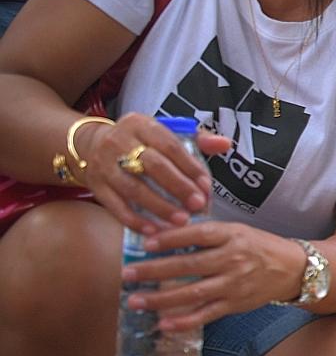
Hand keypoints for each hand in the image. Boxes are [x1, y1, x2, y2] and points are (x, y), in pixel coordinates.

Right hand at [74, 114, 230, 236]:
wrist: (91, 145)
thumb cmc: (140, 142)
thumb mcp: (164, 133)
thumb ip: (197, 139)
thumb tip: (225, 144)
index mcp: (141, 125)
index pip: (170, 145)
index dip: (190, 167)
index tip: (207, 187)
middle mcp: (119, 141)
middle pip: (152, 165)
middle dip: (178, 187)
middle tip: (198, 206)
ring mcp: (104, 164)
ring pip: (133, 188)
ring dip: (160, 207)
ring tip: (182, 221)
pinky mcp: (95, 185)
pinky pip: (115, 205)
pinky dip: (134, 220)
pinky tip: (154, 230)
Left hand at [121, 222, 307, 331]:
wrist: (294, 269)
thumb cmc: (259, 246)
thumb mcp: (237, 231)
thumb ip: (206, 234)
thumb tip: (164, 235)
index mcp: (232, 235)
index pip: (197, 235)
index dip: (170, 238)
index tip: (145, 243)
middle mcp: (233, 259)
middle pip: (188, 266)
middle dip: (154, 271)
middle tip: (127, 274)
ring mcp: (234, 284)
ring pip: (192, 293)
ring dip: (161, 299)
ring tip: (135, 301)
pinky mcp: (235, 304)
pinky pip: (206, 315)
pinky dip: (184, 321)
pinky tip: (163, 324)